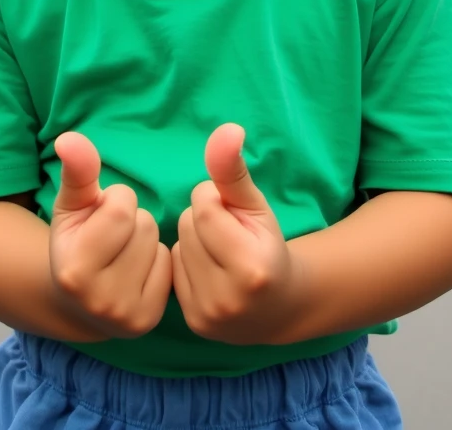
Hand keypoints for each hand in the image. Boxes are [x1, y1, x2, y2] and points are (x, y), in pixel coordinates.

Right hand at [49, 132, 171, 337]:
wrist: (80, 299)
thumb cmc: (77, 239)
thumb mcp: (73, 203)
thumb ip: (77, 170)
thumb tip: (69, 138)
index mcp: (75, 270)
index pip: (121, 207)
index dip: (115, 200)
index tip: (102, 214)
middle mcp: (100, 300)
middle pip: (144, 225)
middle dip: (132, 219)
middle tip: (114, 237)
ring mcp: (127, 316)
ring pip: (160, 244)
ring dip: (147, 239)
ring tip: (125, 251)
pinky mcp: (150, 320)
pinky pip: (171, 267)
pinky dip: (158, 261)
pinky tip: (139, 270)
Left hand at [172, 124, 300, 343]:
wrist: (279, 307)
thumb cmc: (267, 244)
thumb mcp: (255, 203)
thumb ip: (233, 168)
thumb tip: (227, 129)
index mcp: (251, 266)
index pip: (204, 206)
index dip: (215, 199)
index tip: (233, 212)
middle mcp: (228, 297)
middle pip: (186, 225)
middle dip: (204, 220)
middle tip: (227, 235)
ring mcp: (209, 314)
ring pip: (177, 247)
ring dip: (193, 241)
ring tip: (219, 252)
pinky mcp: (194, 322)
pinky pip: (172, 271)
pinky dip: (187, 264)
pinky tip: (209, 271)